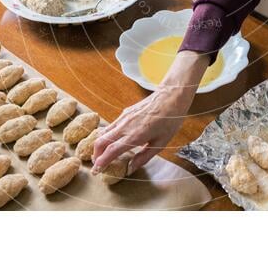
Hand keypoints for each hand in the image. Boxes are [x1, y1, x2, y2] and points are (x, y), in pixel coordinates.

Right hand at [91, 49, 208, 173]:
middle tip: (97, 164)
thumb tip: (130, 168)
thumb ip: (144, 157)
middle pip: (101, 141)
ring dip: (99, 145)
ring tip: (102, 155)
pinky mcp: (125, 112)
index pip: (111, 150)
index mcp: (135, 135)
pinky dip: (106, 136)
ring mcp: (124, 117)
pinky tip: (113, 141)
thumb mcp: (161, 143)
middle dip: (96, 154)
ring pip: (103, 132)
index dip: (101, 162)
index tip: (97, 171)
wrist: (171, 97)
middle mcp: (125, 125)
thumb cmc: (170, 120)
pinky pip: (111, 126)